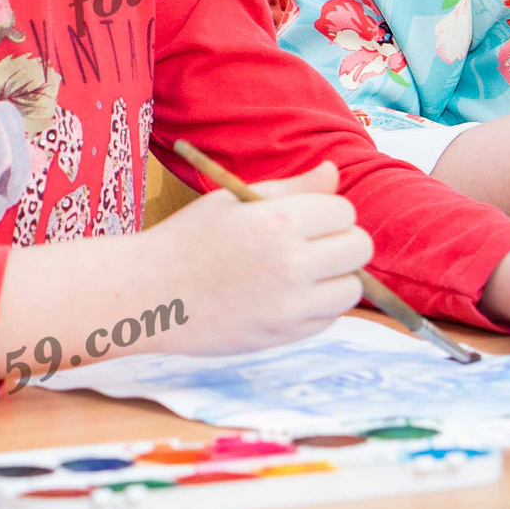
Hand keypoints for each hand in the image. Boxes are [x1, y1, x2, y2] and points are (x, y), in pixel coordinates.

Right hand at [136, 161, 368, 354]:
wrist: (150, 294)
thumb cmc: (189, 239)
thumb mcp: (234, 200)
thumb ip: (292, 188)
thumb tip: (334, 173)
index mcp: (277, 220)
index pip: (344, 211)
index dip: (329, 211)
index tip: (307, 218)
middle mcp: (290, 263)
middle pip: (359, 248)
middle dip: (342, 241)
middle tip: (313, 244)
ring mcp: (289, 305)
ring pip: (352, 288)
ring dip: (336, 278)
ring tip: (303, 271)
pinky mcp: (284, 335)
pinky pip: (330, 318)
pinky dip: (319, 307)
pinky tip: (288, 296)